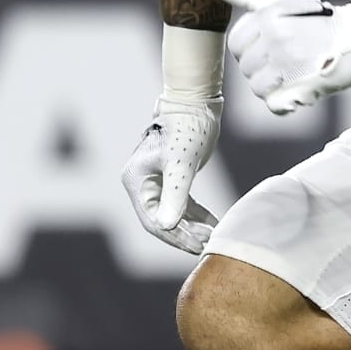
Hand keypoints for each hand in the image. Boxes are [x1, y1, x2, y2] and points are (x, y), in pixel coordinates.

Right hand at [121, 94, 221, 253]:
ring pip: (173, 214)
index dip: (174, 235)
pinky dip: (197, 215)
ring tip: (212, 238)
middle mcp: (142, 184)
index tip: (197, 244)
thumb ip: (174, 194)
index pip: (152, 219)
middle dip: (184, 234)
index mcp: (137, 180)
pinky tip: (213, 225)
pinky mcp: (173, 179)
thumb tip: (167, 226)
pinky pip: (183, 204)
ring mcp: (157, 182)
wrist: (197, 104)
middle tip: (207, 245)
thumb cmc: (187, 127)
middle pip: (161, 220)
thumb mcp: (182, 162)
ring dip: (192, 227)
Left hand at [209, 0, 350, 114]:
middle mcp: (276, 39)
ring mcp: (289, 65)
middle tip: (289, 60)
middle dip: (263, 68)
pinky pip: (275, 105)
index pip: (236, 44)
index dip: (250, 50)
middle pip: (247, 69)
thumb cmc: (320, 18)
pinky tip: (300, 90)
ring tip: (296, 73)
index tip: (271, 47)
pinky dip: (286, 102)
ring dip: (275, 85)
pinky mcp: (302, 88)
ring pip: (259, 88)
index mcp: (268, 18)